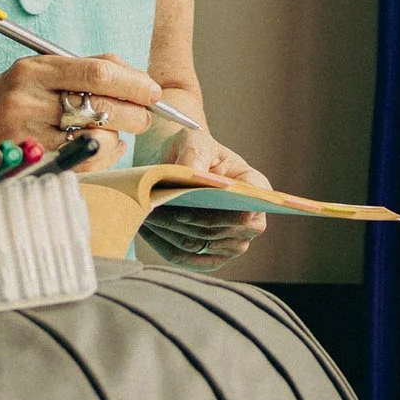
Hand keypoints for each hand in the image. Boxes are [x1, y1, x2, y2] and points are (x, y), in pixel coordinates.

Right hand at [0, 53, 158, 170]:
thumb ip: (80, 70)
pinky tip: (103, 147)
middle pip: (102, 105)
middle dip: (135, 111)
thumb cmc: (1, 97)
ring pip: (97, 138)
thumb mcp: (33, 72)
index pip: (97, 71)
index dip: (134, 82)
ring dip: (119, 136)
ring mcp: (28, 135)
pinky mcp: (30, 163)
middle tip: (145, 114)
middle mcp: (29, 100)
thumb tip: (133, 76)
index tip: (153, 90)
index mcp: (33, 70)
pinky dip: (103, 155)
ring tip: (119, 131)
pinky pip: (83, 164)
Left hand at [138, 125, 270, 269]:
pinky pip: (188, 259)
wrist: (178, 165)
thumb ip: (195, 155)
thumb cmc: (192, 149)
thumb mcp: (193, 141)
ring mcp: (233, 241)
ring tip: (146, 214)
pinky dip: (164, 245)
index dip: (222, 216)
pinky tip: (147, 228)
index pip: (250, 210)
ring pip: (201, 245)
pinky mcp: (212, 256)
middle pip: (223, 233)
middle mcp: (250, 219)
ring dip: (170, 233)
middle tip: (154, 210)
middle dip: (186, 223)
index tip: (186, 212)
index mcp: (254, 188)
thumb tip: (194, 175)